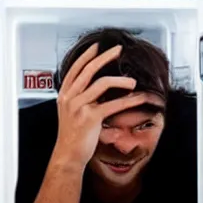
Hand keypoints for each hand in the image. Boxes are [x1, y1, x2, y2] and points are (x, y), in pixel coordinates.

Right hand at [52, 43, 147, 168]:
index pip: (75, 68)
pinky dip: (128, 100)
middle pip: (89, 69)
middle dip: (105, 57)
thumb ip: (80, 99)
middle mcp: (70, 97)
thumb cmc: (72, 137)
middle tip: (118, 50)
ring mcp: (79, 106)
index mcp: (64, 94)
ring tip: (132, 81)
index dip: (87, 55)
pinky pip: (113, 104)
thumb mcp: (71, 113)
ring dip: (121, 80)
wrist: (68, 155)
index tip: (97, 47)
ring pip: (102, 83)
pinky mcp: (90, 117)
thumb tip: (97, 89)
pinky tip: (137, 98)